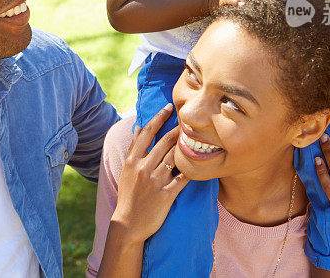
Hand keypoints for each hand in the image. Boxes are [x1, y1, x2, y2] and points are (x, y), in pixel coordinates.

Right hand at [110, 104, 188, 244]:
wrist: (128, 223)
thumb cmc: (128, 195)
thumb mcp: (127, 169)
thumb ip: (134, 147)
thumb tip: (137, 126)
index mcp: (133, 160)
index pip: (147, 133)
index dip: (159, 117)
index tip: (169, 107)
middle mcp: (143, 168)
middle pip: (164, 142)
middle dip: (178, 129)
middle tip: (190, 118)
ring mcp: (155, 181)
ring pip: (174, 157)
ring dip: (186, 145)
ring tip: (197, 135)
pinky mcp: (166, 194)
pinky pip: (182, 178)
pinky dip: (192, 170)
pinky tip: (202, 162)